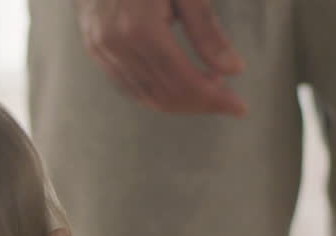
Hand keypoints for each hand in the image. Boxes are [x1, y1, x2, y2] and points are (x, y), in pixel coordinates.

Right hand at [76, 0, 246, 115]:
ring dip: (181, 101)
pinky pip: (130, 85)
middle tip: (228, 100)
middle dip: (200, 104)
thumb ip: (207, 31)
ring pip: (146, 96)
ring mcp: (102, 50)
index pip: (184, 81)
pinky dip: (158, 92)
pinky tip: (180, 81)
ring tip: (208, 87)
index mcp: (142, 28)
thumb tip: (233, 70)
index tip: (239, 107)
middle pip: (165, 95)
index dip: (214, 99)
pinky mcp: (96, 50)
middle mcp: (117, 45)